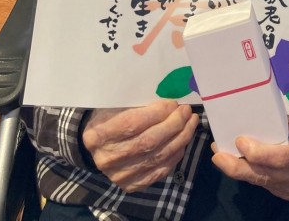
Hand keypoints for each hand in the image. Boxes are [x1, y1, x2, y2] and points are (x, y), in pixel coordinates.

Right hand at [82, 101, 198, 192]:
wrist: (97, 148)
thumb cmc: (108, 119)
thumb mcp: (115, 106)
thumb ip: (137, 105)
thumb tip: (168, 103)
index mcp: (98, 135)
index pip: (133, 124)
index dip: (157, 113)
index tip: (173, 103)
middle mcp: (108, 158)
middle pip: (148, 142)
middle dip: (174, 124)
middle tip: (186, 111)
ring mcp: (120, 176)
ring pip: (158, 157)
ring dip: (180, 138)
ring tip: (191, 123)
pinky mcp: (132, 185)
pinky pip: (160, 171)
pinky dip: (175, 154)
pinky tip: (183, 140)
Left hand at [212, 109, 288, 199]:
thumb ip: (282, 119)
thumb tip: (254, 112)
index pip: (280, 158)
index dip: (257, 153)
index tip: (240, 140)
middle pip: (266, 175)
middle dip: (237, 167)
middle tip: (217, 156)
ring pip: (262, 181)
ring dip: (239, 170)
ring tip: (220, 156)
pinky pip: (266, 184)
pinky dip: (250, 174)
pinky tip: (237, 163)